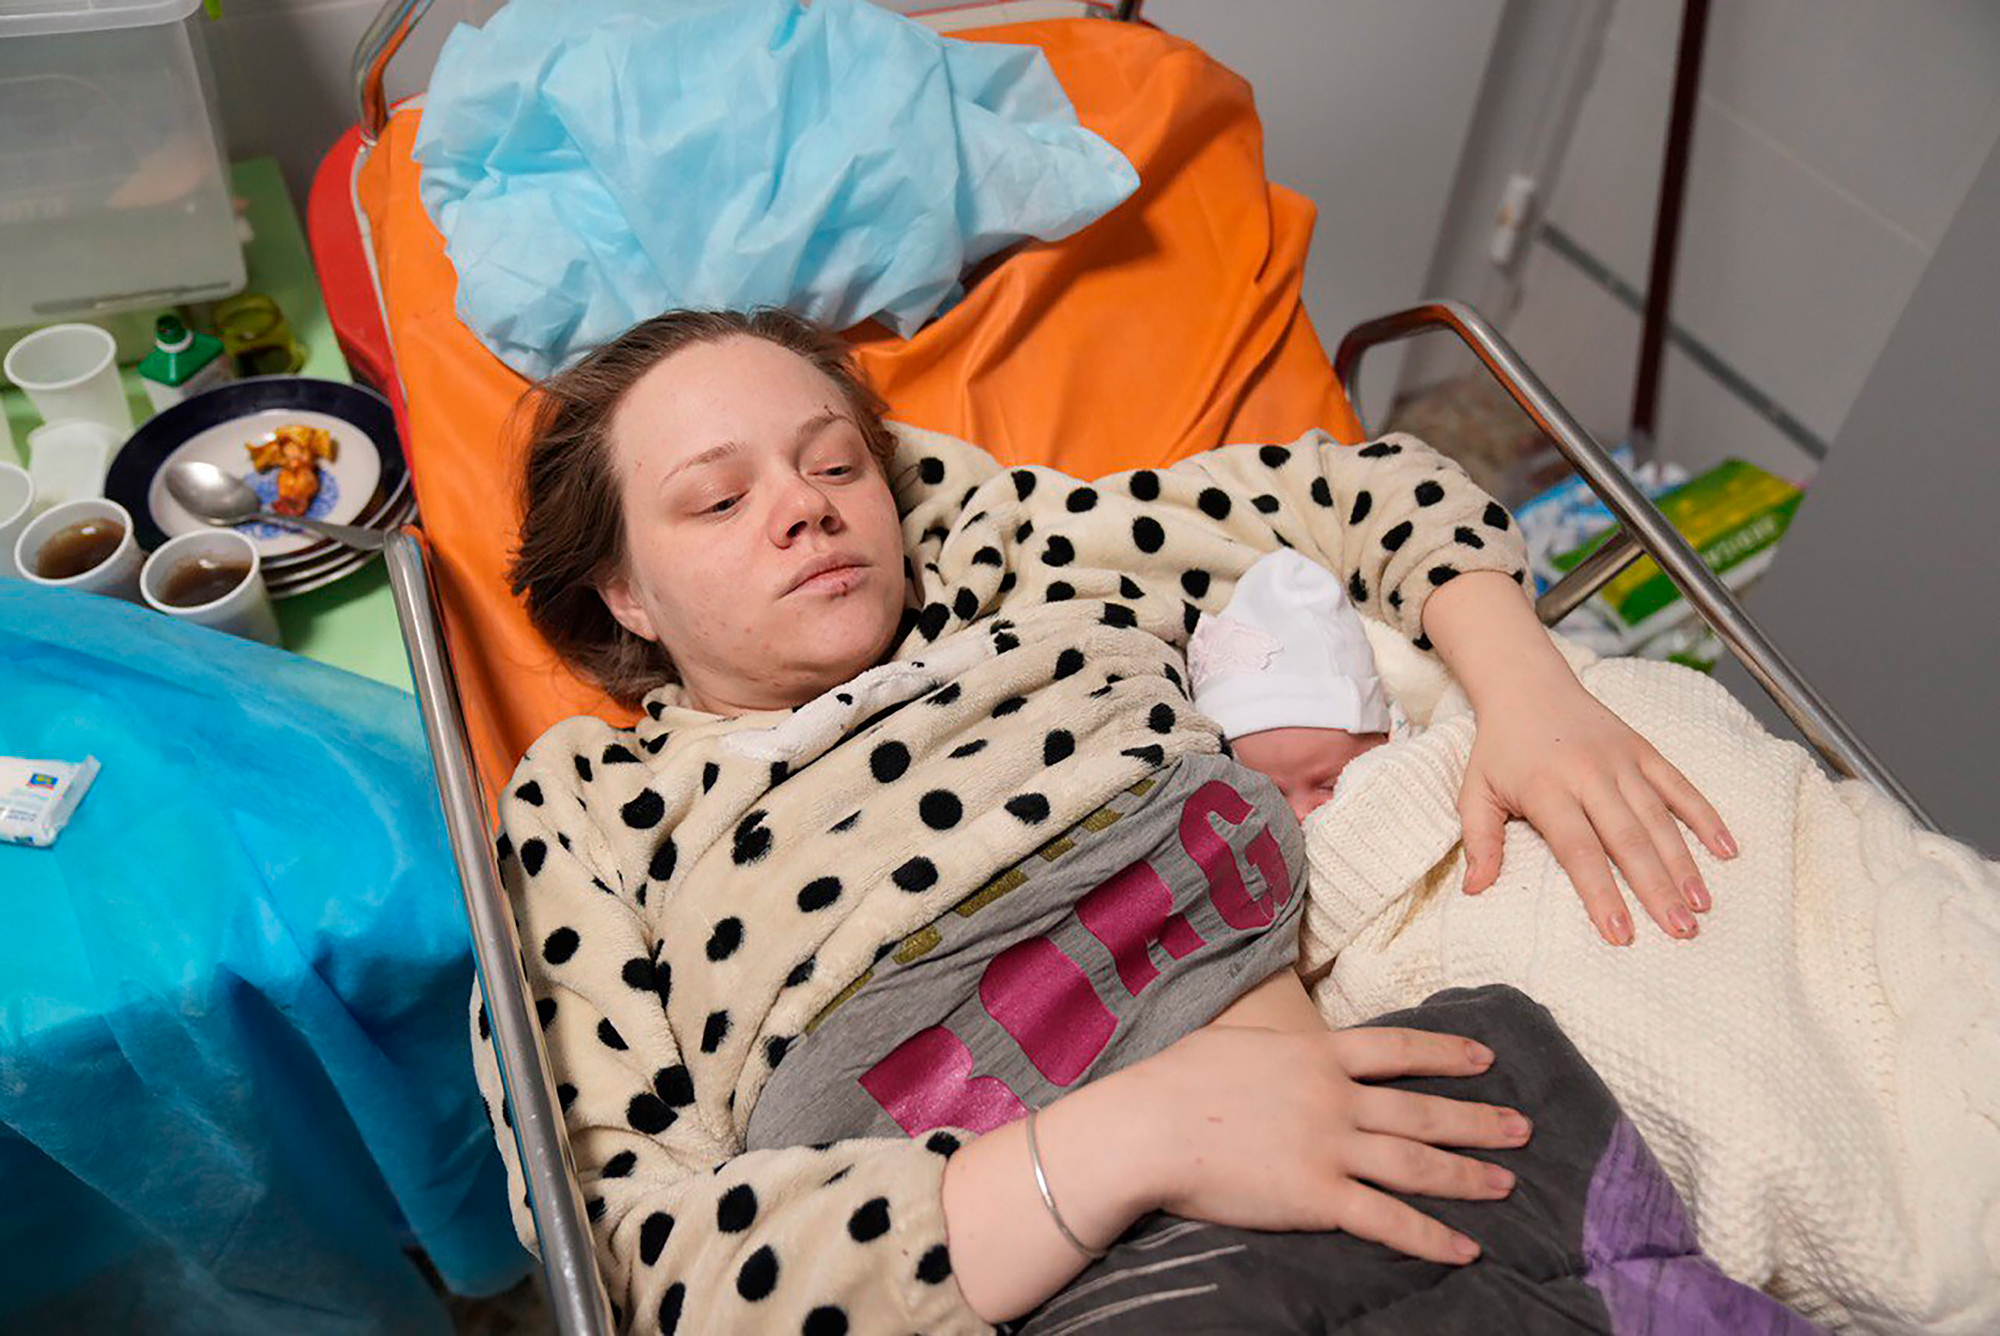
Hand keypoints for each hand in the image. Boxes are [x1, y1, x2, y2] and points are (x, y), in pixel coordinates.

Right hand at [1129, 1024, 1531, 1263]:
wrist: (1150, 1126)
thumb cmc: (1178, 1080)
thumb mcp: (1237, 1043)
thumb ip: (1279, 1050)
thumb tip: (1295, 1049)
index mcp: (1317, 1054)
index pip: (1399, 1049)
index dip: (1446, 1054)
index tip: (1485, 1058)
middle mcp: (1336, 1098)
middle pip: (1423, 1111)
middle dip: (1478, 1119)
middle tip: (1522, 1127)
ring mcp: (1330, 1148)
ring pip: (1418, 1163)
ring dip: (1468, 1175)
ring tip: (1506, 1184)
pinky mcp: (1318, 1198)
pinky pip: (1387, 1220)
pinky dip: (1429, 1237)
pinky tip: (1464, 1248)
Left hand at [1457, 673, 1737, 943]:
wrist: (1526, 686)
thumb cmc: (1500, 748)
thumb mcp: (1475, 791)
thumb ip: (1479, 841)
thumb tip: (1474, 889)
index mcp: (1547, 789)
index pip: (1578, 850)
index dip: (1601, 892)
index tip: (1619, 932)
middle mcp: (1589, 775)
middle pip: (1628, 839)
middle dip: (1656, 888)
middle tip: (1680, 930)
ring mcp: (1621, 761)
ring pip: (1659, 818)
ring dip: (1684, 863)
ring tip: (1701, 905)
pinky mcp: (1643, 750)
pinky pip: (1680, 785)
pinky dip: (1705, 816)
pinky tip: (1727, 849)